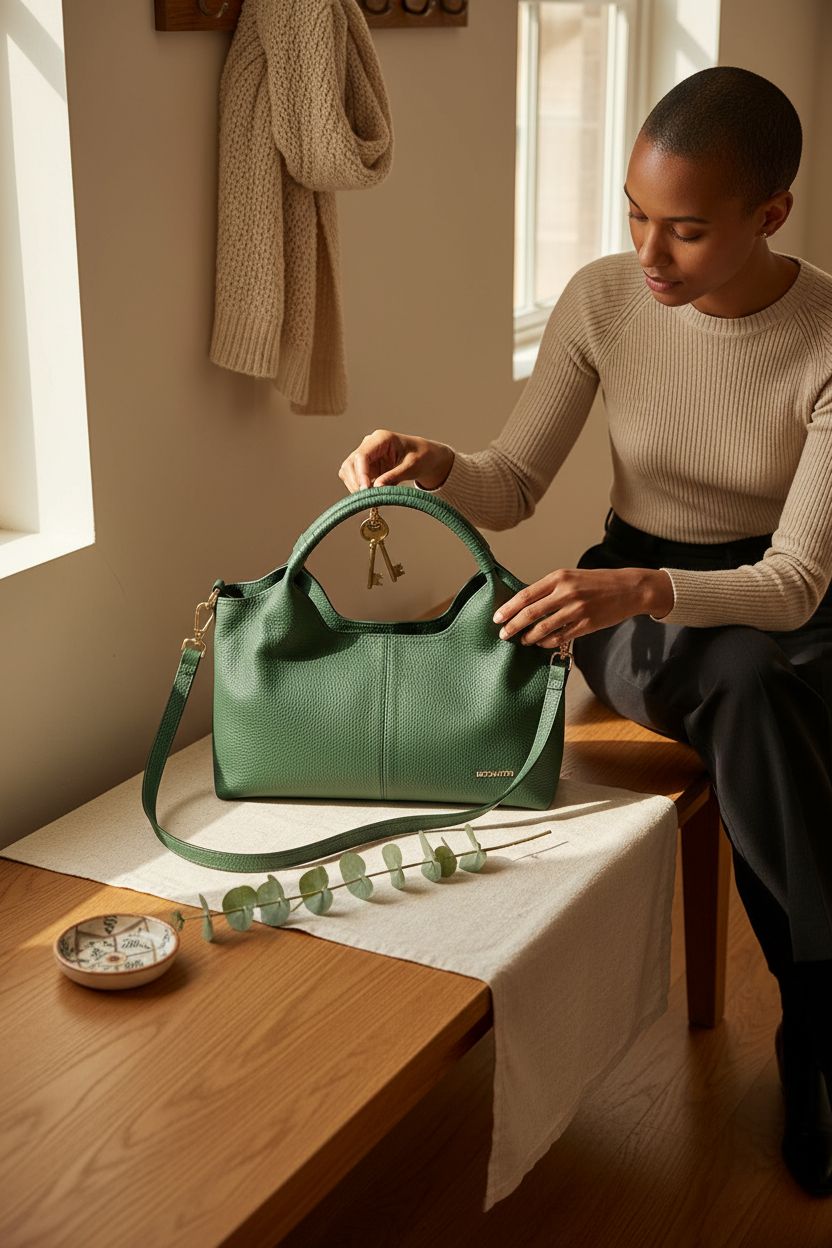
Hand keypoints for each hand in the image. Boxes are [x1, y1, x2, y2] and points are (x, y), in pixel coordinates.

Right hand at [338, 429, 453, 492]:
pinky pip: (354, 479)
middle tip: (367, 498)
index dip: (360, 473)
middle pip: (350, 463)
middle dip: (355, 482)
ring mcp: (366, 456)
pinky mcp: (366, 467)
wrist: (425, 456)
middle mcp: (369, 445)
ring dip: (355, 486)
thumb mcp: (411, 467)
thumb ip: (393, 476)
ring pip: (348, 471)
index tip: (365, 489)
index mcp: (381, 438)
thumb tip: (376, 487)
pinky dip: (359, 488)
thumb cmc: (421, 456)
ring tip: (371, 498)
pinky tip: (371, 495)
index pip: (362, 455)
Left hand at [492, 566, 673, 647]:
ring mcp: (577, 610)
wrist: (629, 588)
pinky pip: (560, 637)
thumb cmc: (597, 582)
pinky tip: (540, 643)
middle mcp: (566, 593)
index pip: (526, 594)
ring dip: (528, 637)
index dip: (509, 608)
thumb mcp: (571, 577)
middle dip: (513, 625)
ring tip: (521, 640)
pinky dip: (546, 642)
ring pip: (544, 628)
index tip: (497, 617)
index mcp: (559, 577)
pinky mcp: (587, 624)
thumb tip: (525, 604)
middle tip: (503, 634)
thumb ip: (549, 588)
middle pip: (531, 613)